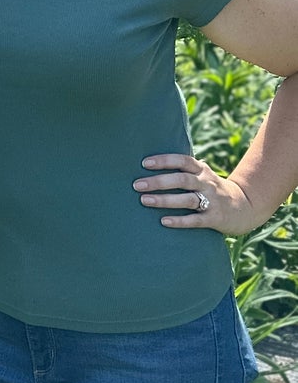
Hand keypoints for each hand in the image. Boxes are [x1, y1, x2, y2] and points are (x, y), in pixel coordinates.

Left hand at [134, 153, 261, 234]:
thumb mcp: (202, 174)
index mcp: (202, 170)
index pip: (182, 160)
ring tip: (145, 201)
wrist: (246, 207)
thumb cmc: (213, 188)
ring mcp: (212, 201)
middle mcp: (207, 183)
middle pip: (181, 179)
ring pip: (187, 199)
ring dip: (165, 200)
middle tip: (137, 185)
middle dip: (158, 181)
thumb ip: (183, 169)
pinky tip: (164, 221)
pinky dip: (180, 220)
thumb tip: (150, 162)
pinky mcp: (215, 218)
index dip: (164, 160)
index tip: (144, 163)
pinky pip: (196, 220)